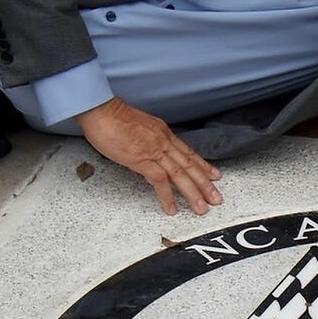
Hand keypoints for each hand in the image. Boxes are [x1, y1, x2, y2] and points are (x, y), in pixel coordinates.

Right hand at [75, 97, 222, 214]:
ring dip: (193, 193)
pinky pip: (160, 181)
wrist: (101, 110)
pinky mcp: (142, 160)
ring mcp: (154, 151)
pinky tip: (171, 208)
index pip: (188, 152)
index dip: (203, 165)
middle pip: (189, 165)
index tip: (214, 175)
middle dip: (205, 184)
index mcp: (163, 132)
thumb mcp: (137, 127)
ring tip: (201, 208)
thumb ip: (146, 140)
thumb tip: (147, 153)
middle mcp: (163, 141)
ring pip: (180, 175)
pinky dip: (167, 196)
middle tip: (216, 198)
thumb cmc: (112, 116)